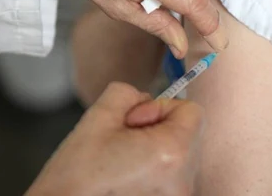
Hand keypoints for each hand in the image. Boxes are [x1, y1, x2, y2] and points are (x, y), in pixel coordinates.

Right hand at [26, 83, 202, 195]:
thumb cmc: (79, 170)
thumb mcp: (99, 114)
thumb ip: (128, 93)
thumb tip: (145, 99)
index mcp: (172, 152)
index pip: (192, 110)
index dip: (160, 108)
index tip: (133, 122)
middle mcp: (183, 179)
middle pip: (187, 132)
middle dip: (157, 128)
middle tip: (123, 140)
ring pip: (179, 153)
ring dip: (156, 148)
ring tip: (122, 159)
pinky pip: (172, 174)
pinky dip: (154, 168)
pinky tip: (127, 174)